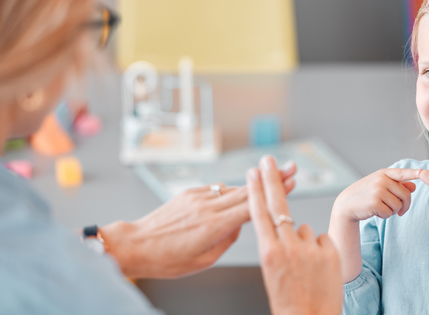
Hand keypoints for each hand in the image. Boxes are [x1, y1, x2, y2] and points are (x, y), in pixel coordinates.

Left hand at [101, 163, 296, 278]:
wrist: (136, 245)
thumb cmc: (167, 260)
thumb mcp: (204, 260)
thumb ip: (227, 240)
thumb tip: (239, 225)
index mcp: (214, 226)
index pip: (252, 206)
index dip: (274, 193)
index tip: (292, 182)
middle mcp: (207, 206)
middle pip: (248, 190)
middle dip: (272, 178)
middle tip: (292, 168)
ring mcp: (198, 197)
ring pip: (233, 188)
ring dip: (254, 183)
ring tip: (273, 176)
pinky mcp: (189, 193)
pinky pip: (216, 190)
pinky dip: (230, 191)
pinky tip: (238, 193)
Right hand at [248, 156, 341, 314]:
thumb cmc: (289, 301)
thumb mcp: (273, 272)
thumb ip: (277, 246)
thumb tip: (288, 226)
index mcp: (268, 253)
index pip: (259, 214)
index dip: (255, 190)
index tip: (253, 172)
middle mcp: (287, 247)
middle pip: (278, 204)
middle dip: (271, 179)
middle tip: (268, 160)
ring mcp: (309, 249)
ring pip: (305, 230)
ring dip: (306, 243)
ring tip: (307, 268)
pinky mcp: (329, 252)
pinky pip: (323, 240)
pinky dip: (322, 251)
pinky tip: (320, 269)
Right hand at [328, 167, 421, 281]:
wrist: (346, 205)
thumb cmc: (365, 195)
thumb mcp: (380, 187)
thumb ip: (397, 185)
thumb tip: (414, 186)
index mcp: (384, 173)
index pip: (403, 172)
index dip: (415, 173)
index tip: (425, 172)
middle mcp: (381, 179)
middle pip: (406, 194)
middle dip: (405, 205)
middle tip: (400, 211)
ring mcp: (377, 190)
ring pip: (399, 205)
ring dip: (393, 211)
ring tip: (382, 209)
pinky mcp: (374, 202)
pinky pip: (390, 213)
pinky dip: (385, 216)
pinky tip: (376, 212)